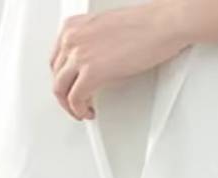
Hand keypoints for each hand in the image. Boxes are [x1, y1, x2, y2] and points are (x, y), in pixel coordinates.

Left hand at [50, 3, 185, 120]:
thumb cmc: (143, 26)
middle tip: (75, 104)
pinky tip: (89, 112)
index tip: (69, 88)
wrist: (162, 25)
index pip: (55, 59)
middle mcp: (72, 38)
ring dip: (70, 106)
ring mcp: (79, 55)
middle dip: (64, 94)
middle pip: (56, 76)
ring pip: (60, 90)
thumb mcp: (104, 30)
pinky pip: (75, 100)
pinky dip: (80, 110)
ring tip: (82, 111)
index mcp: (73, 26)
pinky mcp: (91, 72)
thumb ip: (89, 46)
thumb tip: (87, 67)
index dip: (62, 79)